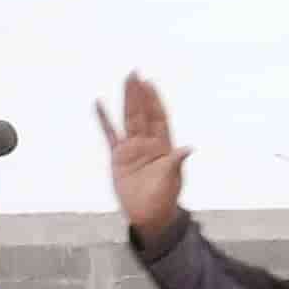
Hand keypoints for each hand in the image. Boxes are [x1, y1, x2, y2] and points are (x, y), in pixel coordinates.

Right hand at [99, 74, 187, 238]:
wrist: (149, 215)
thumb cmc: (164, 197)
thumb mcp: (171, 178)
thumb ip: (175, 161)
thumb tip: (188, 148)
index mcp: (162, 145)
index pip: (158, 117)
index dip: (154, 100)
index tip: (150, 83)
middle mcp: (147, 143)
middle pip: (141, 113)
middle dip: (138, 94)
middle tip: (135, 73)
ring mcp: (132, 148)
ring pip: (127, 119)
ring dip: (126, 100)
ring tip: (125, 81)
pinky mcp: (118, 157)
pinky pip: (110, 134)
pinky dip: (104, 120)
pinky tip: (99, 104)